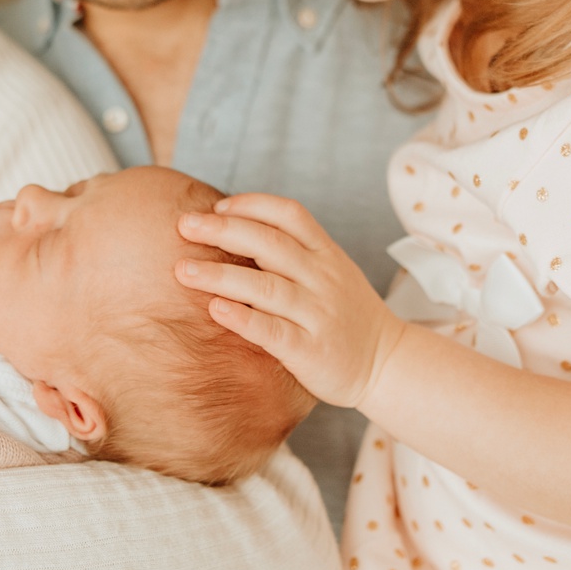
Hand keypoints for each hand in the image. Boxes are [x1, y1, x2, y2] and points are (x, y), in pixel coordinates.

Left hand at [175, 193, 408, 411]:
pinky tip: (214, 309)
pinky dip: (242, 318)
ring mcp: (318, 314)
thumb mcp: (331, 272)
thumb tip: (235, 230)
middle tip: (183, 226)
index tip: (216, 207)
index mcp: (327, 254)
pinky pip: (272, 330)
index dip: (251, 205)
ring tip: (182, 270)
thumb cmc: (346, 316)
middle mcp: (323, 279)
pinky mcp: (310, 351)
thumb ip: (294, 253)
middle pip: (269, 243)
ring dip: (220, 275)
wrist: (388, 363)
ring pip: (265, 286)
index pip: (289, 215)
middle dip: (222, 231)